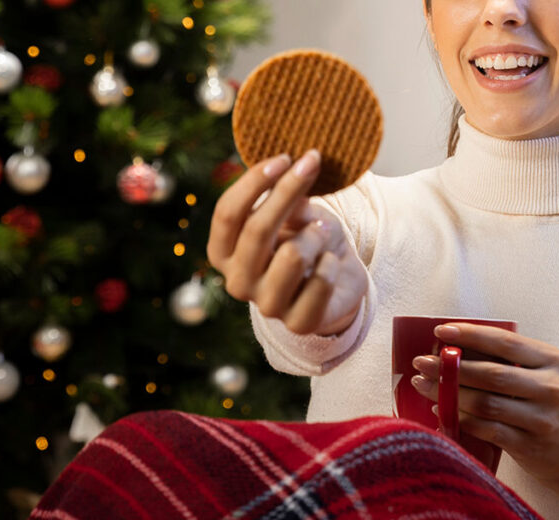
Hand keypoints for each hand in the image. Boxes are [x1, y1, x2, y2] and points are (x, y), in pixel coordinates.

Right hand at [206, 151, 366, 334]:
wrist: (335, 281)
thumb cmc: (306, 240)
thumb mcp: (292, 214)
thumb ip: (284, 199)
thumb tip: (290, 172)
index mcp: (222, 253)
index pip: (227, 214)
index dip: (254, 182)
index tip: (284, 157)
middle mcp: (237, 281)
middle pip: (256, 229)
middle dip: (287, 191)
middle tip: (312, 163)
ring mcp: (266, 306)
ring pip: (292, 255)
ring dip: (315, 236)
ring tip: (323, 234)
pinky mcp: (298, 323)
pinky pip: (319, 281)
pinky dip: (331, 264)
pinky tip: (331, 263)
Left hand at [410, 323, 558, 492]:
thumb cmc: (548, 409)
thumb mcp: (539, 377)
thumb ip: (505, 362)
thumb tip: (450, 350)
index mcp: (550, 360)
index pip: (504, 342)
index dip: (470, 335)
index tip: (440, 331)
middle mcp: (550, 387)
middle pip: (490, 374)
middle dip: (450, 367)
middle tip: (421, 362)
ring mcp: (541, 419)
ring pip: (484, 403)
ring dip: (448, 393)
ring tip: (423, 385)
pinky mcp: (530, 445)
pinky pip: (486, 429)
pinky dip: (460, 419)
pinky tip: (441, 411)